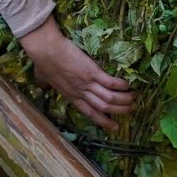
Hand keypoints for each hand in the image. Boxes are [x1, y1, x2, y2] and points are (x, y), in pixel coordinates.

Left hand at [19, 16, 134, 131]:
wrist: (46, 50)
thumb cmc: (43, 61)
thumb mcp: (43, 77)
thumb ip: (45, 83)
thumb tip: (42, 85)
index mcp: (71, 96)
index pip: (89, 112)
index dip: (103, 121)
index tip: (114, 127)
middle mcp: (81, 93)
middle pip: (103, 108)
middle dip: (119, 111)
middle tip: (131, 110)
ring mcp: (87, 83)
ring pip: (109, 98)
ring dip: (124, 100)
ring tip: (134, 98)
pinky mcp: (92, 72)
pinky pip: (110, 82)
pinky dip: (121, 85)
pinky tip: (128, 85)